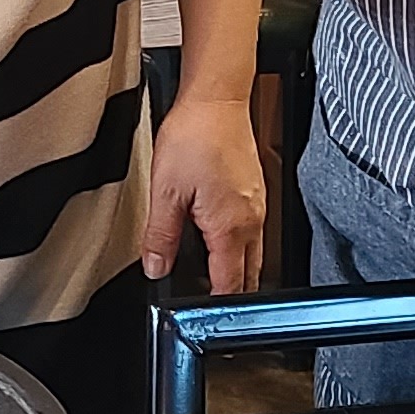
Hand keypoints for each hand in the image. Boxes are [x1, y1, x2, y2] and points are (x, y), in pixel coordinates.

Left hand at [144, 95, 265, 293]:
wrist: (218, 99)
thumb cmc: (195, 135)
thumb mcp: (165, 191)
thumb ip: (160, 236)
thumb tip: (156, 267)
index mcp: (230, 228)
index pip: (229, 285)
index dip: (213, 305)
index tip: (198, 314)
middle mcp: (252, 222)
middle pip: (248, 276)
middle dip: (228, 292)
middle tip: (202, 299)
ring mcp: (258, 207)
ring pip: (252, 255)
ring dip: (233, 268)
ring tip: (205, 272)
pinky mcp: (257, 192)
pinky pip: (252, 232)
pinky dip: (237, 244)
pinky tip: (215, 236)